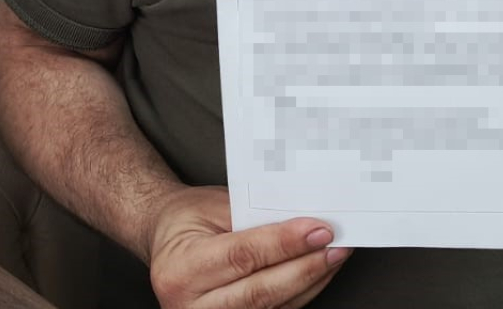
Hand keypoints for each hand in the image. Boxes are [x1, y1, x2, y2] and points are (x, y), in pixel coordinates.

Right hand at [148, 186, 351, 308]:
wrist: (166, 239)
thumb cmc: (189, 218)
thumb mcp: (213, 204)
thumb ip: (253, 214)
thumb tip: (302, 218)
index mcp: (182, 268)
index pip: (243, 256)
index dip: (284, 244)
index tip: (319, 229)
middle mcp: (190, 305)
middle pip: (259, 291)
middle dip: (305, 268)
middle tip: (336, 245)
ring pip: (270, 307)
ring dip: (309, 282)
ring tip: (334, 256)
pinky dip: (299, 294)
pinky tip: (317, 273)